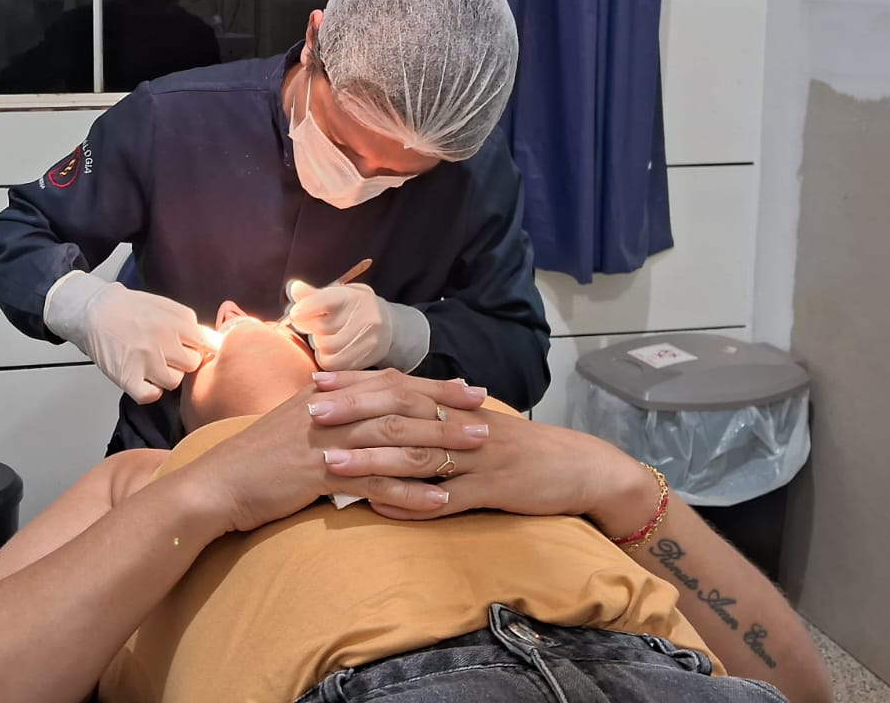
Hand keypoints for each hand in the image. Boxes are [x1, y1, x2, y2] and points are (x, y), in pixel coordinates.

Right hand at [43, 275, 205, 403]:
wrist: (93, 311)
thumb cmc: (128, 308)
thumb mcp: (165, 305)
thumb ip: (188, 321)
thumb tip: (209, 338)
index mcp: (174, 323)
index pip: (208, 343)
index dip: (207, 347)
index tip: (202, 349)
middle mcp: (162, 343)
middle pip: (193, 364)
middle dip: (185, 360)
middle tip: (173, 355)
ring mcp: (145, 362)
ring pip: (174, 381)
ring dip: (168, 375)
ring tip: (156, 365)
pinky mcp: (127, 378)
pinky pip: (150, 396)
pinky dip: (151, 391)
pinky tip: (146, 380)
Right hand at [182, 374, 492, 532]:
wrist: (217, 484)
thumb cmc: (256, 458)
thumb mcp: (294, 423)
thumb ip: (330, 411)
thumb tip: (362, 405)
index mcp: (325, 393)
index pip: (387, 381)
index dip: (429, 384)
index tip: (465, 388)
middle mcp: (329, 408)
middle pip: (398, 402)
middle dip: (446, 407)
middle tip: (485, 413)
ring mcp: (324, 440)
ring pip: (393, 436)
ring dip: (439, 443)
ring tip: (476, 449)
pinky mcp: (319, 474)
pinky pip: (375, 481)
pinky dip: (410, 490)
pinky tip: (439, 499)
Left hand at [285, 282, 429, 371]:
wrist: (390, 329)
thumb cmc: (357, 308)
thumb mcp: (340, 294)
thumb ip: (314, 294)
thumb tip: (293, 289)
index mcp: (353, 297)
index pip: (325, 300)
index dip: (306, 307)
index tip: (295, 312)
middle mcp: (363, 318)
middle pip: (320, 327)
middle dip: (310, 326)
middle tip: (315, 324)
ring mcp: (365, 341)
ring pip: (324, 346)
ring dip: (318, 343)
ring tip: (327, 336)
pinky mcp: (362, 361)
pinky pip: (330, 363)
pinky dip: (324, 357)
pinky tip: (331, 350)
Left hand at [308, 372, 647, 523]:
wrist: (579, 468)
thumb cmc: (519, 449)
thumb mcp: (475, 426)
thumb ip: (434, 421)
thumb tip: (386, 418)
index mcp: (453, 406)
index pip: (396, 387)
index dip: (356, 384)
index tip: (316, 381)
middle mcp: (461, 424)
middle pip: (400, 413)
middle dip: (353, 411)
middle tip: (310, 412)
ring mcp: (477, 457)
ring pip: (417, 455)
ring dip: (371, 458)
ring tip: (331, 461)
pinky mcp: (493, 490)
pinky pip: (448, 499)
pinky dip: (412, 504)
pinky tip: (379, 508)